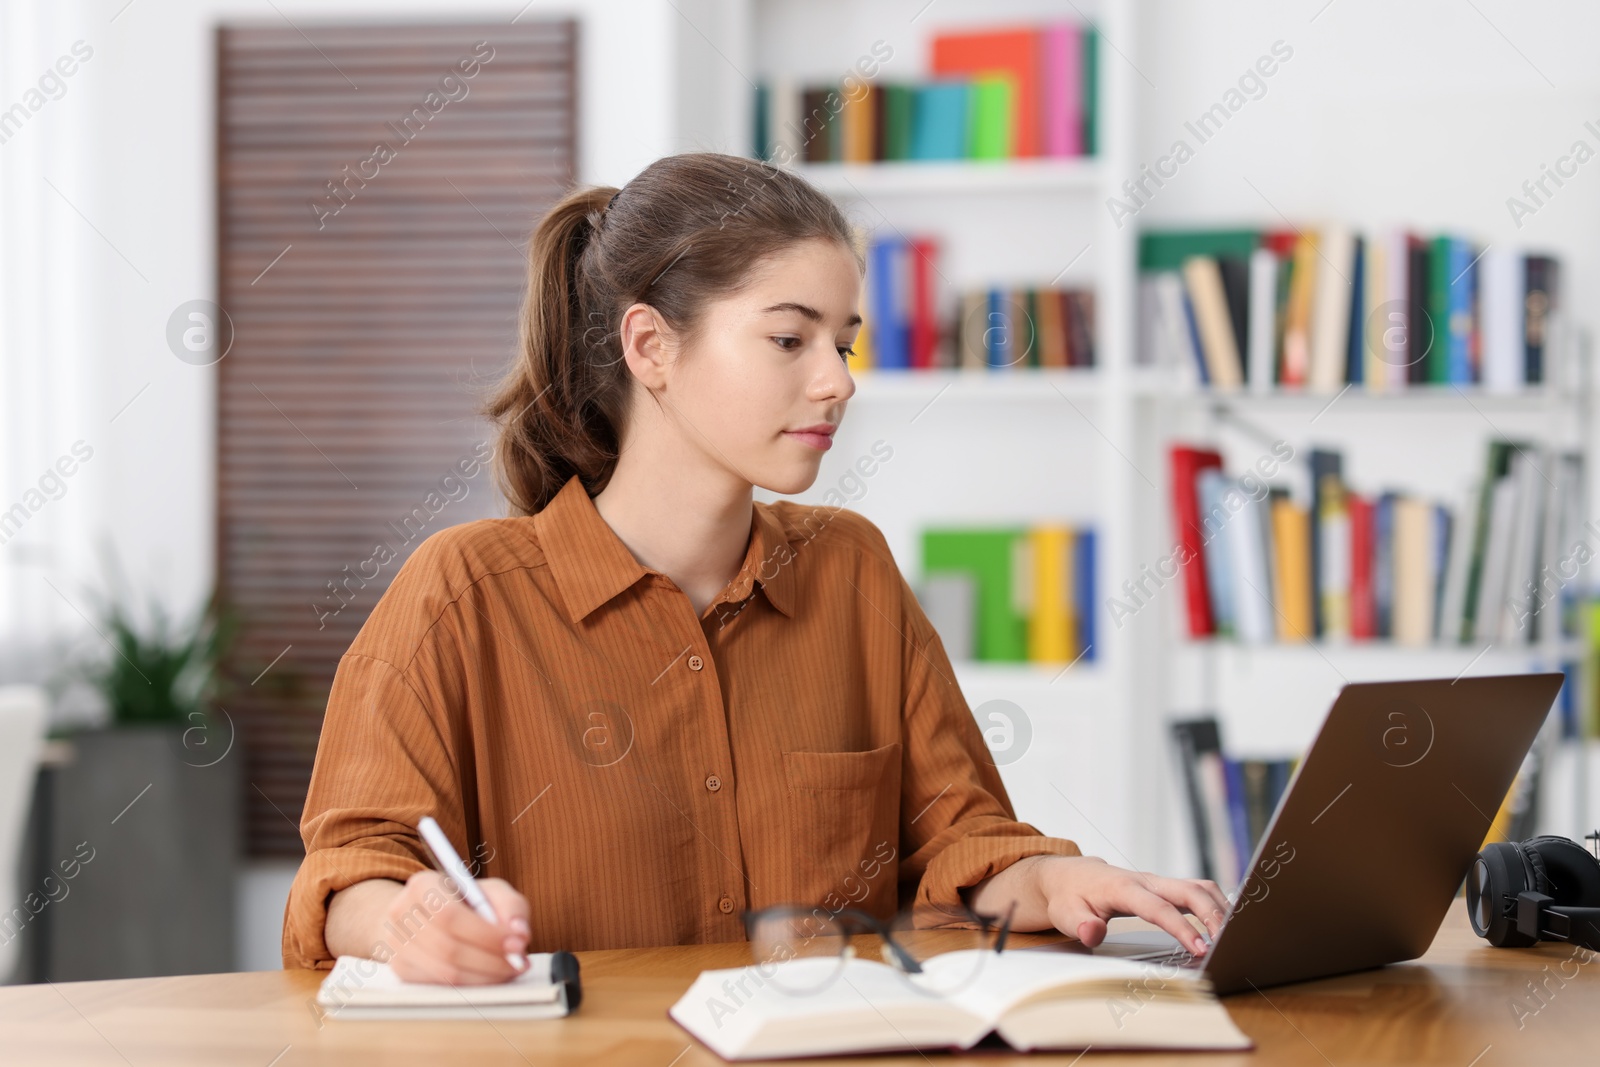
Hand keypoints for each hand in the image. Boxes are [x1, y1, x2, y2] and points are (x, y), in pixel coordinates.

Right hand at [381, 870, 531, 984]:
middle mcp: (401, 913)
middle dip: (491, 958)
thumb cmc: (466, 902)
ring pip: (445, 973)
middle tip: (519, 961)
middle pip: (447, 947)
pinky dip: (472, 984)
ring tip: (510, 968)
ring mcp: (396, 944)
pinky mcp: (401, 969)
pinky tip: (491, 975)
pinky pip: (440, 986)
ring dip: (485, 975)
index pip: (449, 915)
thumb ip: (511, 907)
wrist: (428, 914)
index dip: (485, 933)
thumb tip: (519, 933)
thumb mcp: (491, 892)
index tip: (517, 942)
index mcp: (422, 885)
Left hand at [1032, 856, 1228, 955]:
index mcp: (1124, 888)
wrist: (1069, 877)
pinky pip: (1197, 891)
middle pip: (1189, 890)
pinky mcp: (1164, 888)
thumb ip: (1080, 925)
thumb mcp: (1066, 914)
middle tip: (1229, 944)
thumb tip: (1092, 933)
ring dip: (1219, 908)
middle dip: (1213, 915)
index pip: (1159, 908)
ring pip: (1198, 887)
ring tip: (1236, 936)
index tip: (1200, 949)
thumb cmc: (1070, 897)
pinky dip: (1216, 904)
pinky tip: (1228, 923)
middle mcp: (1146, 881)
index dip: (1182, 929)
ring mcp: (1158, 882)